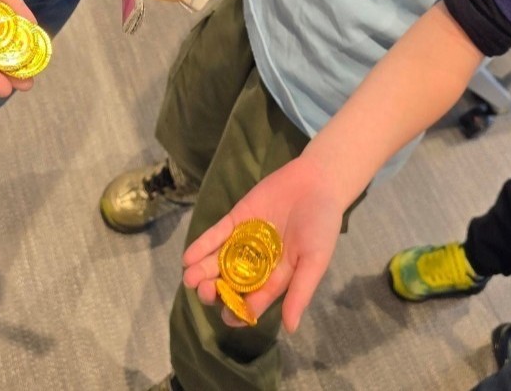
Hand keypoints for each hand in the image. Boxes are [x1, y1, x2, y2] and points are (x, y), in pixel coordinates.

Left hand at [182, 155, 343, 332]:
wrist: (317, 182)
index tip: (226, 317)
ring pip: (218, 261)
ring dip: (202, 270)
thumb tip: (291, 329)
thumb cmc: (321, 224)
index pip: (253, 300)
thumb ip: (300, 291)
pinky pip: (216, 235)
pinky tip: (188, 257)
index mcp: (276, 277)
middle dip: (215, 290)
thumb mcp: (315, 260)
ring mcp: (243, 241)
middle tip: (206, 291)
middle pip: (230, 282)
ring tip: (190, 278)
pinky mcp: (235, 220)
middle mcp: (256, 263)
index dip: (239, 310)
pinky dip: (201, 246)